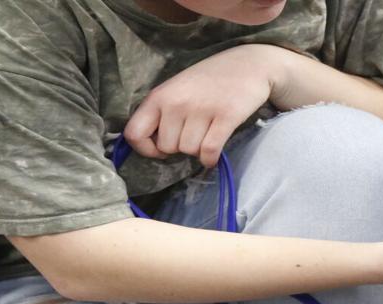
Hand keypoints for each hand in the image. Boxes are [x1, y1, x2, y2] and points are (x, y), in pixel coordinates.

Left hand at [124, 44, 292, 166]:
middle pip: (167, 147)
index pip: (134, 133)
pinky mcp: (225, 117)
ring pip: (189, 151)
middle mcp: (176, 102)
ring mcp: (201, 109)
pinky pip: (209, 151)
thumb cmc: (210, 79)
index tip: (160, 149)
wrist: (249, 65)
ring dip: (198, 151)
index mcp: (159, 95)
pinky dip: (210, 159)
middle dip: (179, 147)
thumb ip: (162, 112)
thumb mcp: (177, 89)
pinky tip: (213, 155)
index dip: (145, 149)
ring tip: (206, 136)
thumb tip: (154, 146)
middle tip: (193, 135)